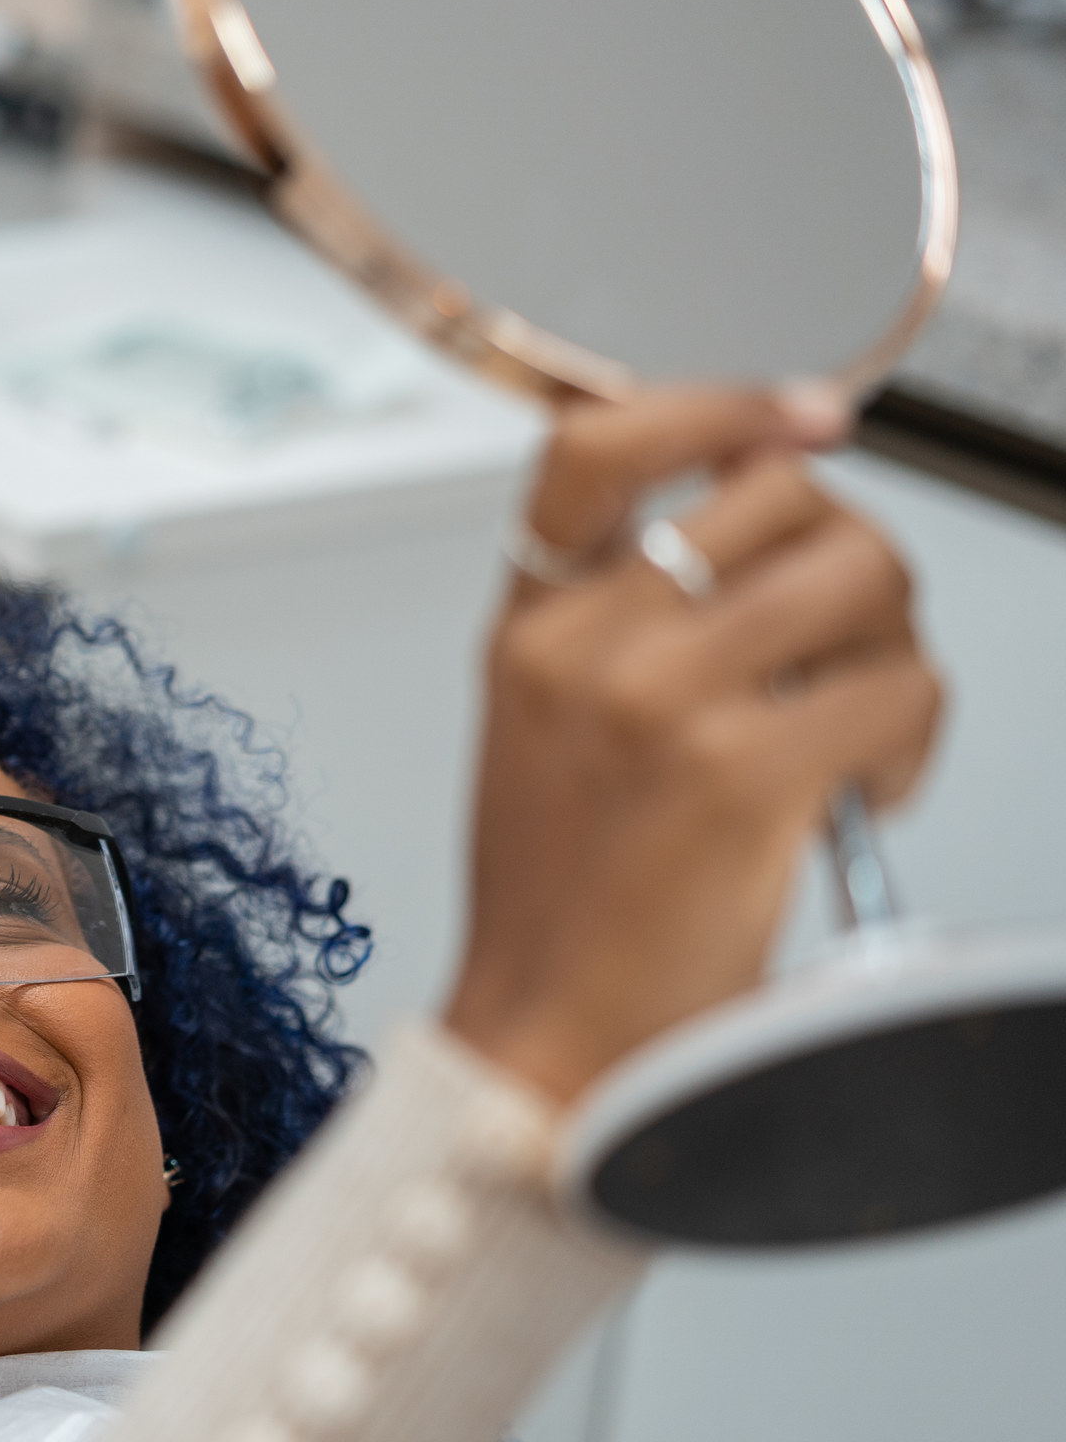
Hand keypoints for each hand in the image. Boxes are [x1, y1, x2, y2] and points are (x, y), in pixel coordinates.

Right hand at [444, 387, 944, 1108]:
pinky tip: (862, 793)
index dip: (717, 405)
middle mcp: (584, 644)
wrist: (547, 1036)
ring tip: (856, 727)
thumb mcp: (550, 727)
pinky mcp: (739, 772)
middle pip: (782, 495)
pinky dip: (911, 741)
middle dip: (854, 562)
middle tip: (847, 647)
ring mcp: (658, 701)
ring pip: (860, 574)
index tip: (802, 418)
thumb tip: (772, 528)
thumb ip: (627, 622)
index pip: (595, 445)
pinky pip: (897, 689)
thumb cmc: (565, 901)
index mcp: (529, 626)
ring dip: (896, 645)